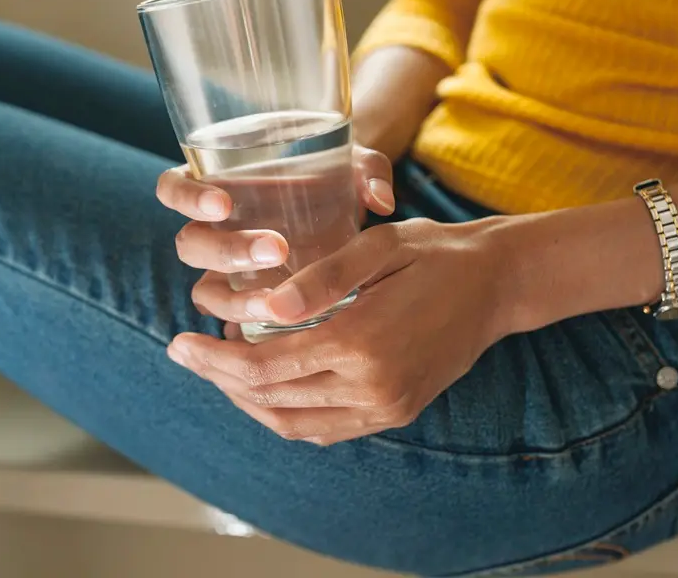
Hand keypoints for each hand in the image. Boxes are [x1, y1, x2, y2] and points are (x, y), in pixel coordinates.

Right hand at [155, 145, 395, 323]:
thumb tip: (381, 200)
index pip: (173, 188)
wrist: (344, 213)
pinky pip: (228, 326)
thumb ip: (367, 171)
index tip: (224, 203)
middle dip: (227, 250)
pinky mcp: (246, 305)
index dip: (188, 197)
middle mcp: (213, 231)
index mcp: (218, 184)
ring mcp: (225, 273)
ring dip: (235, 299)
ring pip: (206, 292)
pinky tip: (270, 339)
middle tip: (276, 249)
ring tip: (275, 304)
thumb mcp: (353, 164)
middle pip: (191, 245)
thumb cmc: (335, 178)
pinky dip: (243, 333)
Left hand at [165, 217, 516, 444]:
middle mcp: (372, 386)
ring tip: (219, 370)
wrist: (498, 284)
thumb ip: (320, 278)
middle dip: (219, 378)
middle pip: (271, 399)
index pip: (264, 364)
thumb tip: (263, 305)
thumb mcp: (377, 247)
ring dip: (247, 402)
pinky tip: (267, 389)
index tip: (178, 341)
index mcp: (361, 342)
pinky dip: (286, 416)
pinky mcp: (396, 413)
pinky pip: (326, 431)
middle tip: (187, 353)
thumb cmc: (434, 253)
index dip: (213, 358)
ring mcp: (386, 407)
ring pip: (293, 424)